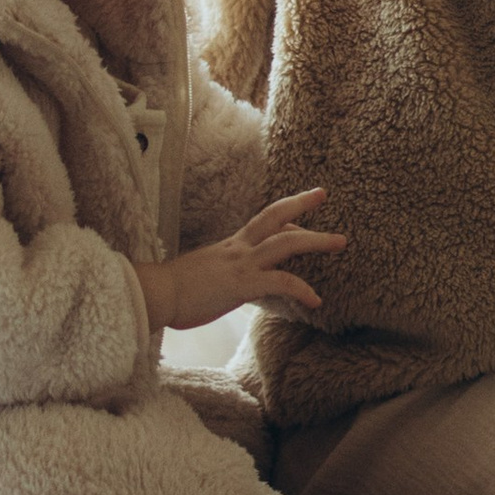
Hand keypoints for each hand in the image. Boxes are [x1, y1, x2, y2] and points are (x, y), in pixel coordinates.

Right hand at [139, 187, 344, 336]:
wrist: (155, 295)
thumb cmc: (170, 291)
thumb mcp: (200, 275)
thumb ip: (216, 274)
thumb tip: (219, 284)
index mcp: (228, 246)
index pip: (262, 223)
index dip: (285, 218)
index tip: (300, 221)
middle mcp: (238, 248)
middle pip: (275, 216)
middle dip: (301, 203)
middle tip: (322, 194)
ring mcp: (241, 264)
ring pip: (287, 242)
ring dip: (317, 240)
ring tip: (340, 241)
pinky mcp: (242, 284)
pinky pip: (281, 282)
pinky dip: (302, 290)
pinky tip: (316, 300)